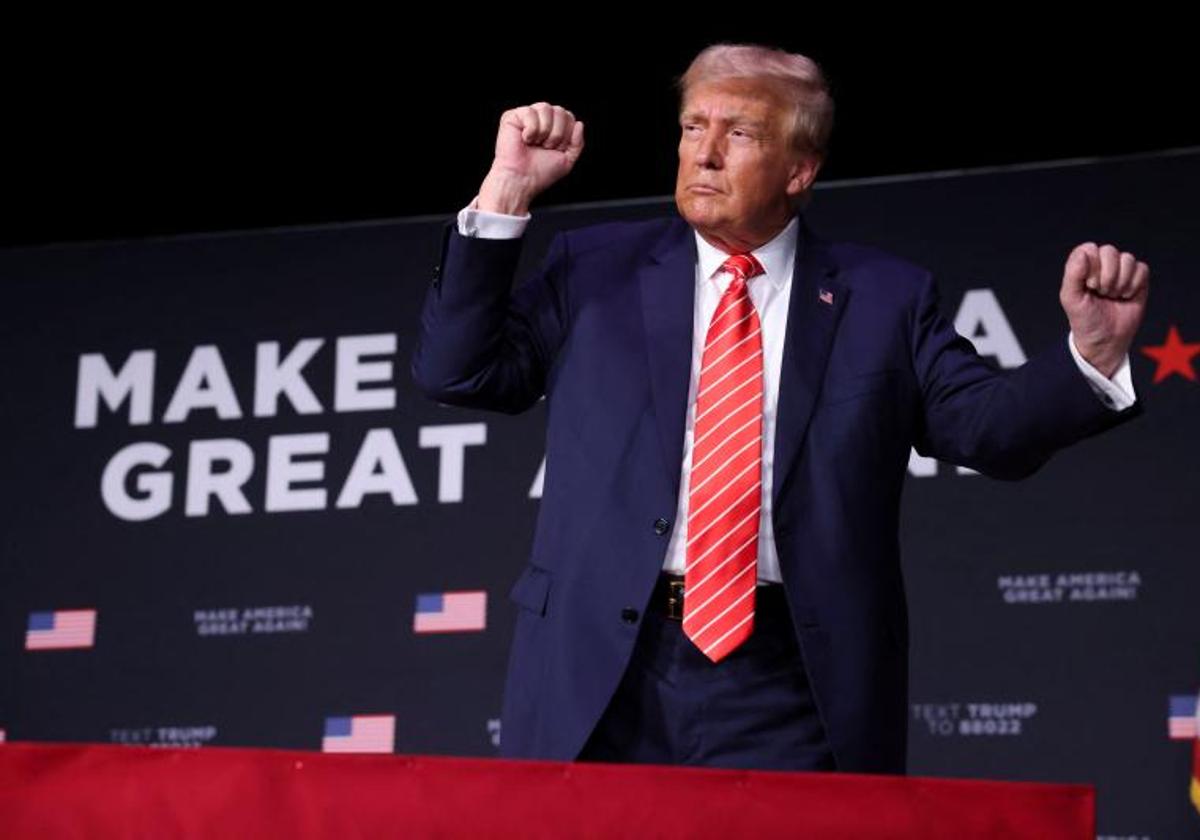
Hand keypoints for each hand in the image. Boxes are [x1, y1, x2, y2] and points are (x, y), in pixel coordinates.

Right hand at [477, 103, 584, 215]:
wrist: (522, 180)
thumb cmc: (541, 173)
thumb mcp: (567, 160)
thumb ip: (578, 142)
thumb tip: (579, 123)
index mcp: (553, 126)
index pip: (569, 117)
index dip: (567, 135)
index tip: (556, 149)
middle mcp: (541, 119)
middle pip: (560, 111)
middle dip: (557, 134)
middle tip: (545, 147)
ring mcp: (526, 116)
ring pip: (545, 108)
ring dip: (544, 131)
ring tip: (535, 143)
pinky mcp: (511, 116)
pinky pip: (530, 112)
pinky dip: (531, 130)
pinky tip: (524, 139)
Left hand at [1058, 242, 1149, 377]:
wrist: (1105, 339)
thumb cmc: (1085, 319)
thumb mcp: (1071, 298)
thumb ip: (1073, 274)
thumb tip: (1084, 253)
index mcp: (1082, 266)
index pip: (1089, 249)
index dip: (1091, 266)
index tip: (1089, 286)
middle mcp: (1102, 265)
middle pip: (1110, 251)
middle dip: (1107, 276)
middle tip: (1101, 293)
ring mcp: (1121, 270)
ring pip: (1127, 259)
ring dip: (1120, 282)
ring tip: (1112, 296)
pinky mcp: (1137, 279)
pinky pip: (1141, 269)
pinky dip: (1134, 285)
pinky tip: (1125, 296)